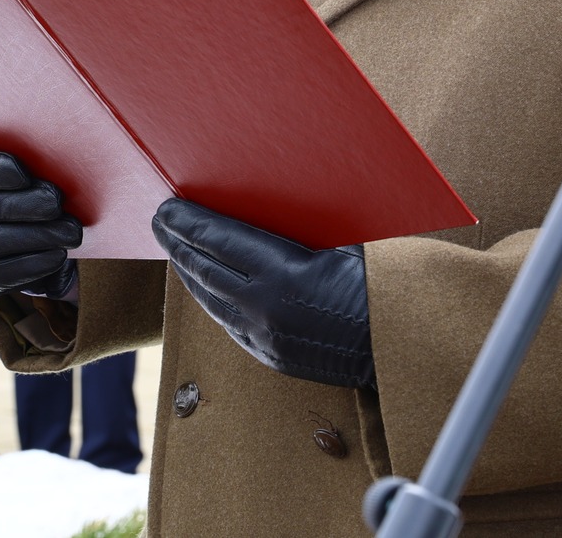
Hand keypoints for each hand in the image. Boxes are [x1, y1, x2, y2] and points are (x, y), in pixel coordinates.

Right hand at [0, 147, 81, 297]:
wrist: (23, 233)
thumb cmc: (27, 192)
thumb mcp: (25, 174)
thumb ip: (33, 166)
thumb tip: (60, 170)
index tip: (26, 175)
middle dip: (24, 205)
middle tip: (56, 203)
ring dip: (36, 237)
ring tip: (70, 232)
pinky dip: (32, 265)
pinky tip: (58, 255)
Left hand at [153, 198, 375, 389]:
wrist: (402, 345)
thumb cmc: (379, 282)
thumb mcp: (340, 242)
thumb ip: (298, 230)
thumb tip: (261, 204)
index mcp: (283, 273)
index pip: (219, 241)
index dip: (189, 222)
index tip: (167, 206)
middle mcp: (266, 308)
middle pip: (206, 270)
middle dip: (177, 243)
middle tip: (159, 221)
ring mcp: (266, 337)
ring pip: (211, 301)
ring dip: (188, 273)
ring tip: (174, 249)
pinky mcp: (271, 357)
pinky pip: (229, 324)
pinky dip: (211, 301)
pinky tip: (204, 287)